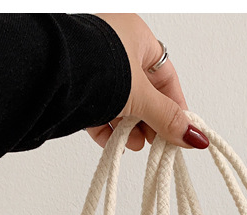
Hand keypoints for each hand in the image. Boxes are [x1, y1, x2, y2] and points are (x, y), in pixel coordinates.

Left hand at [88, 14, 208, 151]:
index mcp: (136, 36)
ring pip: (121, 104)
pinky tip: (115, 144)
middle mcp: (115, 48)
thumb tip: (196, 138)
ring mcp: (94, 68)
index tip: (180, 132)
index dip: (175, 107)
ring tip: (134, 145)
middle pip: (144, 93)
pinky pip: (98, 110)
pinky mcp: (76, 87)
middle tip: (156, 144)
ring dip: (130, 129)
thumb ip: (168, 119)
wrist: (51, 73)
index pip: (166, 77)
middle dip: (150, 122)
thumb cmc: (99, 69)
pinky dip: (108, 129)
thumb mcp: (142, 98)